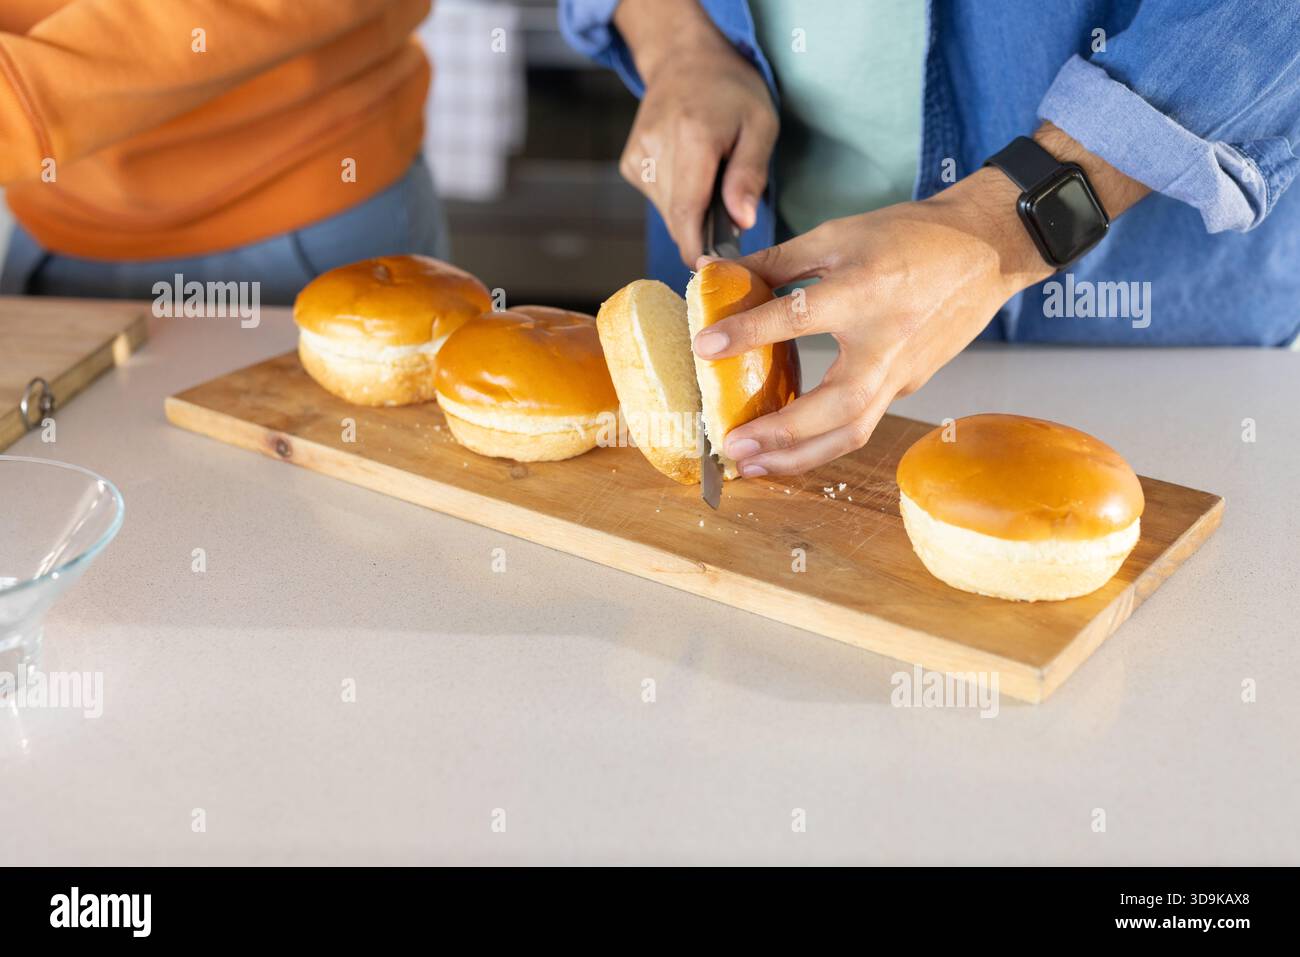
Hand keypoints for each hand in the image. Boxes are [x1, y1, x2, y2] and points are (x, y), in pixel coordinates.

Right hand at [614, 0, 776, 264]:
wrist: (685, 60)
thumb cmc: (731, 93)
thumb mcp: (760, 126)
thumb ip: (750, 175)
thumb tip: (743, 222)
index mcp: (694, 137)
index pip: (687, 212)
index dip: (695, 249)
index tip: (708, 271)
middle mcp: (658, 147)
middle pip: (678, 217)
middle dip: (704, 228)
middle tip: (730, 212)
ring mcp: (638, 156)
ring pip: (667, 212)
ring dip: (691, 211)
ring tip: (709, 179)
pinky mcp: (629, 163)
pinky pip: (656, 199)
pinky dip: (676, 197)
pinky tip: (687, 172)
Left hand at [693, 121, 1149, 475]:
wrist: (987, 250)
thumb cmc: (914, 237)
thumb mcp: (839, 235)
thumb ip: (776, 261)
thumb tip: (717, 274)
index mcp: (864, 293)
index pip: (796, 318)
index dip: (746, 332)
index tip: (704, 347)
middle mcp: (884, 344)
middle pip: (834, 409)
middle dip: (780, 434)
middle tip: (732, 444)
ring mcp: (900, 373)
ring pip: (850, 433)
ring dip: (799, 458)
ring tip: (753, 466)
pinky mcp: (906, 386)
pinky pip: (859, 424)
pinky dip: (821, 443)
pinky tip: (787, 446)